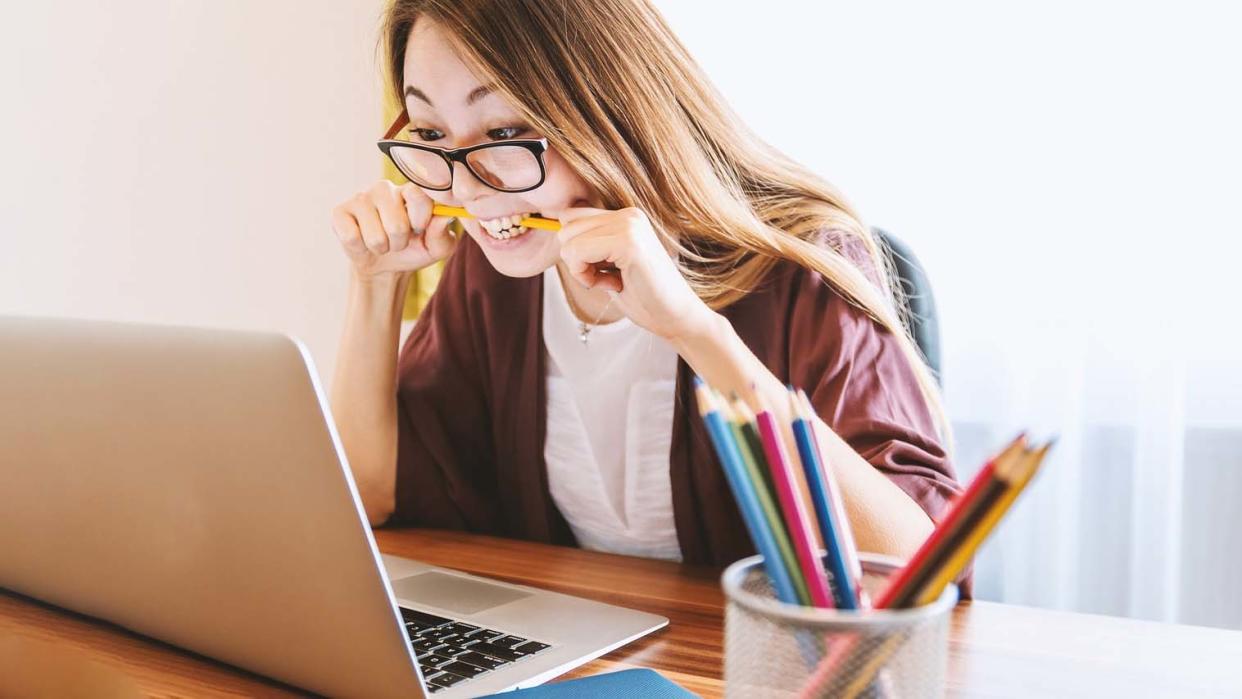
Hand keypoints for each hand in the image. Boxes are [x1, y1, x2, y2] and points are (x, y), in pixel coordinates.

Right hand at [330, 180, 456, 279]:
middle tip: (397, 240)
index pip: (419, 197)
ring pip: (375, 237)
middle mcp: (385, 188)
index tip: (419, 230)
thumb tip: (445, 217)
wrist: (385, 265)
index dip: (420, 221)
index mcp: (411, 190)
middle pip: (396, 225)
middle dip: (399, 243)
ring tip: (381, 242)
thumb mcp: (436, 248)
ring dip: (381, 248)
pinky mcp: (339, 212)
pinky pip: (352, 237)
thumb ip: (443, 234)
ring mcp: (360, 197)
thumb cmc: (414, 249)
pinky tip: (362, 240)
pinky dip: (360, 248)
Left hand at [554, 204, 714, 340]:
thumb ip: (589, 244)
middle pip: (566, 227)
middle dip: (576, 260)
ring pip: (568, 240)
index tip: (602, 270)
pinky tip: (614, 285)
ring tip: (613, 281)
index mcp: (626, 216)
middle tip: (607, 278)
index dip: (576, 250)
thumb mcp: (609, 264)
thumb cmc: (643, 296)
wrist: (676, 318)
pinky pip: (577, 253)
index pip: (571, 217)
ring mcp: (629, 225)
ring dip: (582, 270)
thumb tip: (557, 229)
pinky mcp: (628, 242)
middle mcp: (628, 214)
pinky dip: (586, 277)